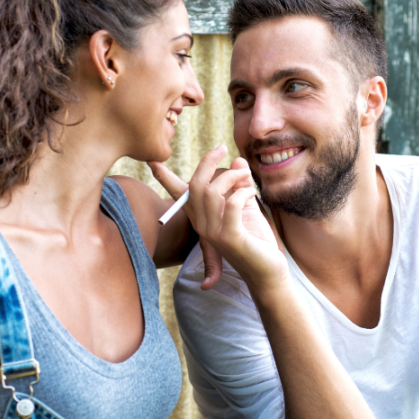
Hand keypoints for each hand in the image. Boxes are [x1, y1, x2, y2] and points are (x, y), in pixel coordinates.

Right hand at [159, 146, 286, 289]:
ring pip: (211, 191)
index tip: (152, 161)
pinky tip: (253, 193)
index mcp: (202, 217)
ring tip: (247, 177)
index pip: (178, 194)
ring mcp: (214, 232)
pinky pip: (232, 204)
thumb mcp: (246, 205)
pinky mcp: (230, 237)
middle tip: (223, 147)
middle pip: (195, 184)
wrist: (267, 271)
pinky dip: (244, 192)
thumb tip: (237, 160)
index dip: (164, 177)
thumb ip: (239, 183)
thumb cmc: (256, 239)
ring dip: (232, 176)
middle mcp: (202, 225)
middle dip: (207, 161)